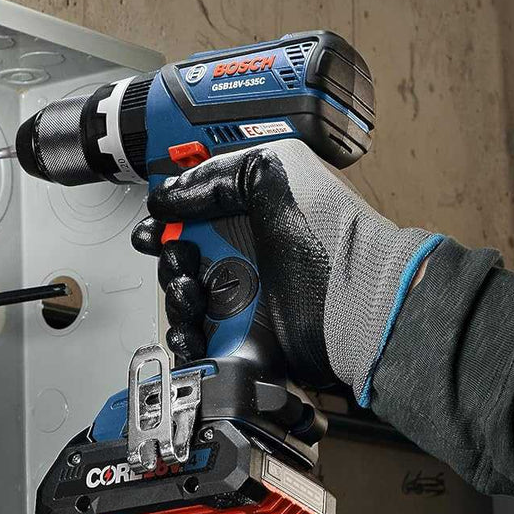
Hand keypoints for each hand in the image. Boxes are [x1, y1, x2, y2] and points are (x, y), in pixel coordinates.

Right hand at [132, 138, 441, 404]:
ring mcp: (240, 297)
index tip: (155, 230)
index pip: (188, 214)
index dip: (166, 222)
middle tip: (183, 262)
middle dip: (169, 261)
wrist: (357, 308)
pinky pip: (195, 338)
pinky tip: (194, 329)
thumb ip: (215, 175)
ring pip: (182, 300)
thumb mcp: (272, 176)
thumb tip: (168, 195)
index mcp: (247, 213)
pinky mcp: (238, 336)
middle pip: (178, 258)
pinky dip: (185, 337)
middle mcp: (242, 254)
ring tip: (194, 295)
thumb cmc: (331, 243)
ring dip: (176, 298)